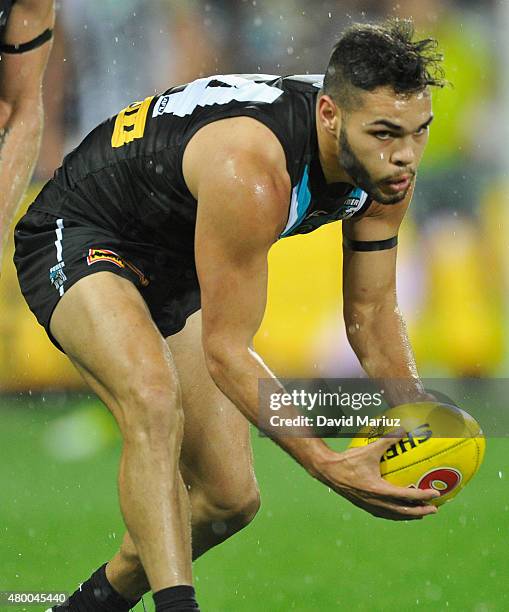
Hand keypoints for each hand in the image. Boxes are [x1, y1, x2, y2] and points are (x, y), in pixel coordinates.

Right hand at [316, 431, 439, 520]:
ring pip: (394, 515)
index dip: (422, 496)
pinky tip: (398, 511)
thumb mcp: (369, 449)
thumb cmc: (348, 460)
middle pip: (403, 511)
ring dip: (409, 515)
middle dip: (420, 511)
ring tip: (420, 514)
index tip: (435, 494)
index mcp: (379, 490)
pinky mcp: (363, 506)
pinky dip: (395, 514)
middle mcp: (376, 501)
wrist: (328, 471)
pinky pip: (384, 514)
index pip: (406, 496)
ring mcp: (369, 505)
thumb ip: (387, 440)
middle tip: (434, 509)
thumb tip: (403, 430)